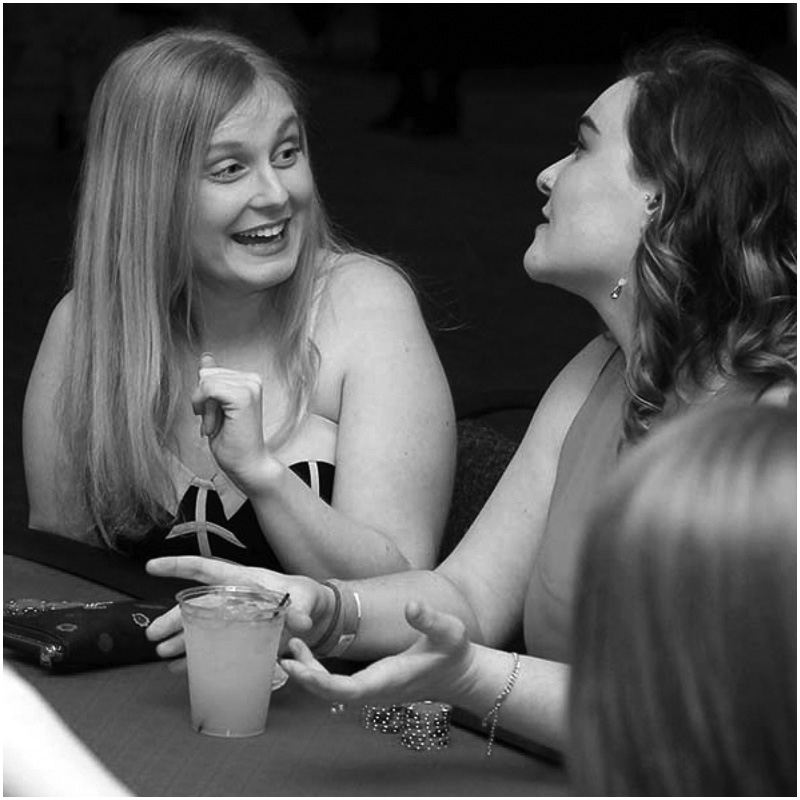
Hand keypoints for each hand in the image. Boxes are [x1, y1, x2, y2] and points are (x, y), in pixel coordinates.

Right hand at [145, 556, 332, 658]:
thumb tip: (301, 621)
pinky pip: (210, 646)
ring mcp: (232, 619)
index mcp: (242, 581)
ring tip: (160, 652)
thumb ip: (299, 609)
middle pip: (195, 605)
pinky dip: (194, 657)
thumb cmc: (304, 596)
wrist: (315, 615)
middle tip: (152, 634)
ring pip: (198, 626)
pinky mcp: (238, 638)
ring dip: (179, 640)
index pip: (206, 570)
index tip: (153, 566)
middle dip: (172, 618)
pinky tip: (178, 667)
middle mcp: (231, 599)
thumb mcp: (303, 599)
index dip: (179, 566)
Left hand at [191, 353, 278, 493]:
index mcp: (248, 379)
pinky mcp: (244, 396)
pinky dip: (206, 411)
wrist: (247, 464)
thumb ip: (213, 381)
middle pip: (206, 376)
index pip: (208, 373)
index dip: (204, 397)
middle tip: (217, 423)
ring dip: (205, 409)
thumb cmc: (234, 441)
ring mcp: (250, 386)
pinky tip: (215, 425)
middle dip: (203, 401)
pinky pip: (209, 389)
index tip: (215, 417)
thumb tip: (206, 358)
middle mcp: (252, 379)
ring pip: (206, 383)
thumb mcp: (216, 406)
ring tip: (219, 426)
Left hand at [280, 601, 476, 706]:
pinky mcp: (369, 685)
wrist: (458, 674)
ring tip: (292, 648)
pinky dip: (319, 673)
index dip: (319, 682)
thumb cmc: (453, 651)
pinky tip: (306, 655)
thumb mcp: (449, 630)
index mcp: (389, 679)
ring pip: (331, 691)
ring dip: (309, 674)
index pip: (348, 690)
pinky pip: (337, 686)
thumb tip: (411, 605)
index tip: (297, 667)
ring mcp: (371, 690)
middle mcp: (376, 690)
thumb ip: (430, 619)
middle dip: (306, 677)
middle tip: (286, 652)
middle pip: (331, 694)